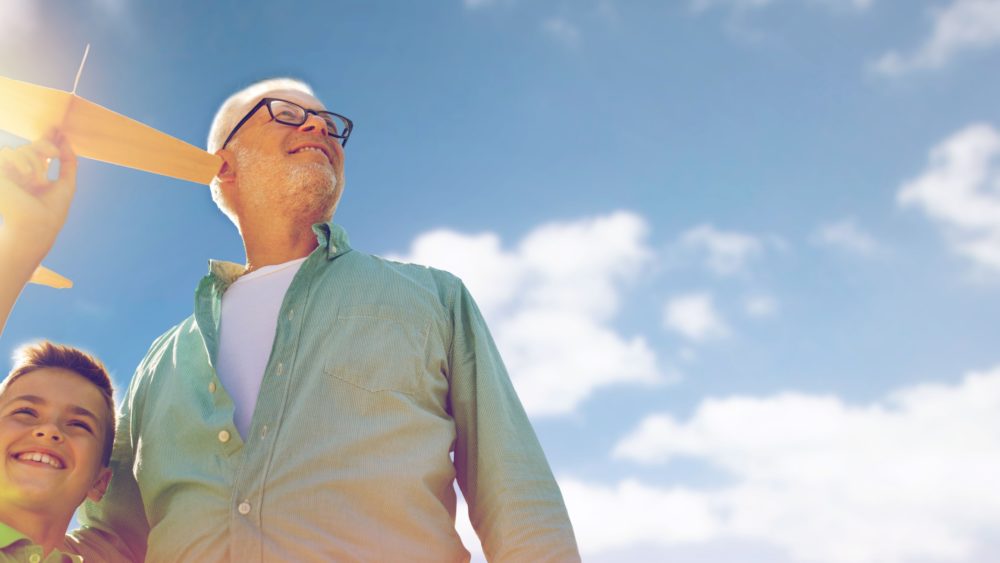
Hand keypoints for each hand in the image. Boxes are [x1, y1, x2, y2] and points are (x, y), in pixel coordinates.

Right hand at [0, 131, 77, 252]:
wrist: (36, 226)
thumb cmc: (52, 211)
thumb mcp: (67, 184)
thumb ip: (68, 162)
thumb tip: (66, 140)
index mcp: (36, 177)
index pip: (40, 153)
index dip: (48, 139)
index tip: (58, 128)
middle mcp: (21, 175)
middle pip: (32, 147)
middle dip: (45, 145)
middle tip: (55, 152)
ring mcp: (9, 174)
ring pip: (21, 150)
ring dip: (33, 160)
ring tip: (37, 178)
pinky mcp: (0, 174)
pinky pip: (6, 154)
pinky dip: (20, 160)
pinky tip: (27, 174)